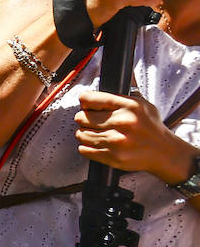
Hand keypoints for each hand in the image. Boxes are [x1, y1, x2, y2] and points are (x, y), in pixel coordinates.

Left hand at [75, 90, 198, 183]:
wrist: (165, 153)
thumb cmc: (151, 128)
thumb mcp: (143, 105)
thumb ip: (120, 96)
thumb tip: (102, 89)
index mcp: (128, 106)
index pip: (88, 99)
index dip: (85, 103)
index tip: (88, 107)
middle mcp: (122, 122)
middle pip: (81, 117)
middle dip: (85, 120)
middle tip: (94, 122)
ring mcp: (117, 141)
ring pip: (80, 134)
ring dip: (85, 134)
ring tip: (97, 134)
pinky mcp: (113, 157)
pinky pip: (84, 149)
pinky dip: (87, 147)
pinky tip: (98, 144)